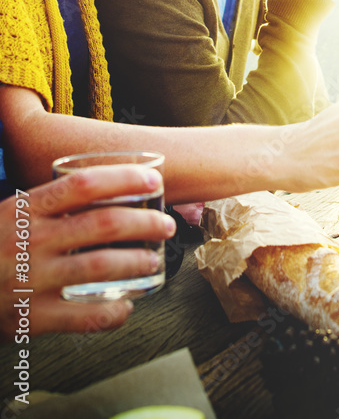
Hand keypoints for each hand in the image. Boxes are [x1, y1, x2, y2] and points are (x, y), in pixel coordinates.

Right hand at [2, 166, 175, 339]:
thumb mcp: (12, 215)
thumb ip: (51, 204)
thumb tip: (110, 185)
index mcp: (25, 210)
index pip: (84, 185)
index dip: (125, 179)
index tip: (155, 180)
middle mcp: (30, 241)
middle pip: (105, 223)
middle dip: (146, 222)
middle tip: (165, 225)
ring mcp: (31, 280)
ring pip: (102, 266)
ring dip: (138, 261)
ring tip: (152, 260)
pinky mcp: (30, 317)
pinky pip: (84, 317)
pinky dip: (113, 312)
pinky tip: (127, 305)